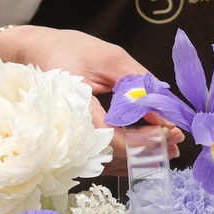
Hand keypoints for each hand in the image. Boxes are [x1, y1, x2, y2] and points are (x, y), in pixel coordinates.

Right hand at [3, 26, 183, 176]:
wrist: (36, 54)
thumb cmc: (70, 51)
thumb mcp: (109, 58)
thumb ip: (137, 83)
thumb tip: (163, 111)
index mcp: (75, 106)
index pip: (112, 137)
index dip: (143, 140)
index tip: (170, 132)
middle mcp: (70, 131)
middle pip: (114, 155)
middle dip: (149, 150)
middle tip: (177, 140)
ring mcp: (70, 142)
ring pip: (110, 163)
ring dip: (141, 158)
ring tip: (170, 147)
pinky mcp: (75, 145)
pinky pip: (103, 160)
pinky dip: (127, 159)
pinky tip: (147, 151)